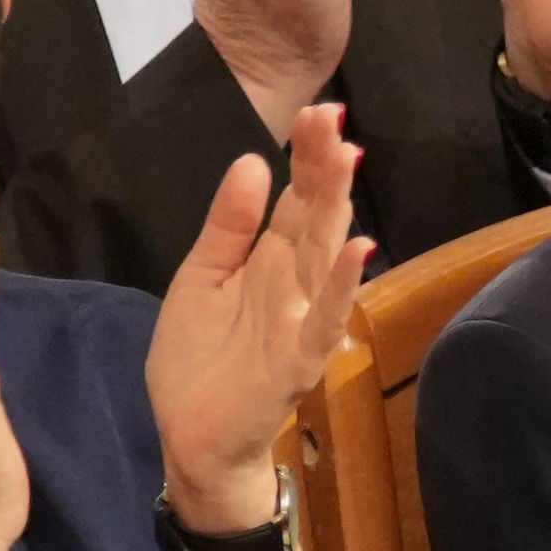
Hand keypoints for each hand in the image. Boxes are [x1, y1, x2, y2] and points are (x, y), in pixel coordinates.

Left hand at [146, 104, 372, 532]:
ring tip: (347, 160)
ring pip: (324, 255)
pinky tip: (358, 250)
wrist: (192, 438)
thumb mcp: (199, 280)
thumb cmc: (198, 362)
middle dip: (323, 167)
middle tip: (332, 116)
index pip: (294, 199)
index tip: (316, 111)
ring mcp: (300, 319)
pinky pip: (325, 317)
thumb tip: (251, 161)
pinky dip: (341, 286)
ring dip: (338, 208)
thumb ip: (227, 227)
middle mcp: (292, 283)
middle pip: (314, 215)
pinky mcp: (299, 358)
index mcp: (267, 261)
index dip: (304, 157)